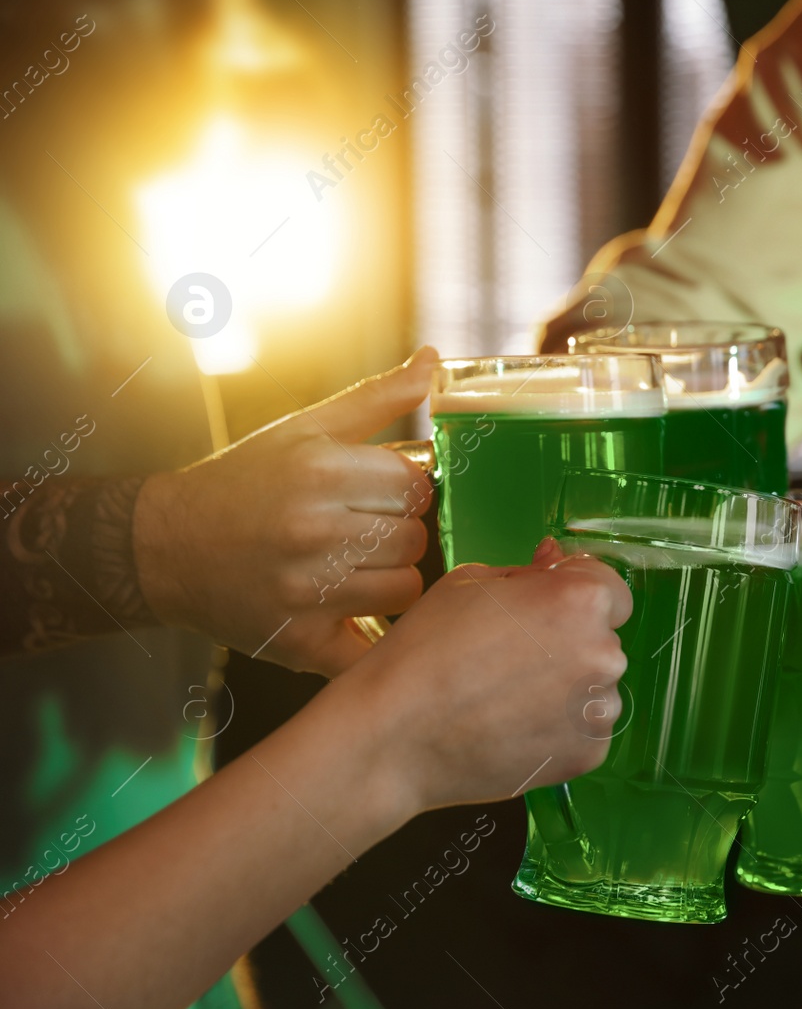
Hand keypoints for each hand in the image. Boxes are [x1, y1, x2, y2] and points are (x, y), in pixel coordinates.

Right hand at [133, 348, 437, 676]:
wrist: (163, 548)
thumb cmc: (243, 484)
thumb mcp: (304, 429)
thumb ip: (377, 398)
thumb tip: (432, 361)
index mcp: (319, 473)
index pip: (417, 487)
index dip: (405, 490)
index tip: (380, 494)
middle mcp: (312, 532)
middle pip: (415, 539)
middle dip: (397, 533)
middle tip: (361, 531)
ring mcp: (305, 592)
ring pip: (405, 590)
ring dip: (388, 580)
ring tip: (351, 567)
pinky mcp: (298, 641)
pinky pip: (372, 647)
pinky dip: (369, 634)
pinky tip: (348, 612)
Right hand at [333, 537, 632, 815]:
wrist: (394, 737)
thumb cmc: (425, 651)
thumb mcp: (471, 583)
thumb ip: (529, 572)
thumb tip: (555, 561)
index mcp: (580, 600)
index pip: (610, 590)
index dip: (576, 595)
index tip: (547, 607)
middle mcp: (604, 653)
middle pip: (601, 639)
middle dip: (568, 642)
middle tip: (510, 658)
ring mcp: (599, 710)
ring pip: (595, 688)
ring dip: (566, 688)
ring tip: (506, 698)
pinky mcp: (589, 754)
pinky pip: (584, 729)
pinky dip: (558, 728)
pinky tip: (511, 727)